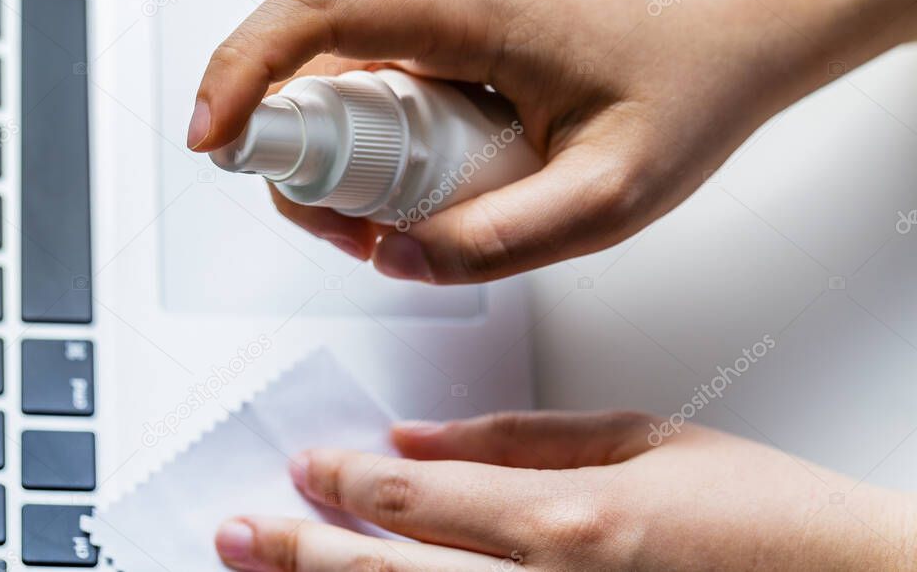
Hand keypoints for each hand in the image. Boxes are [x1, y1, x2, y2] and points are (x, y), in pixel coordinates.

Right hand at [190, 0, 916, 282]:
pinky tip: (427, 179)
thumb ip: (498, 239)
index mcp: (465, 5)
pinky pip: (376, 72)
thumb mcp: (607, 195)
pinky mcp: (448, 14)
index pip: (309, 16)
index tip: (209, 140)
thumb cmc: (688, 81)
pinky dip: (375, 134)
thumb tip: (394, 256)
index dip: (238, 74)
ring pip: (339, 72)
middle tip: (352, 237)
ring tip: (407, 218)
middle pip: (308, 58)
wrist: (736, 19)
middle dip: (297, 154)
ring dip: (341, 152)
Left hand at [214, 411, 913, 570]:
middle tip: (237, 530)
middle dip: (297, 550)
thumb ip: (523, 436)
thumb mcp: (643, 440)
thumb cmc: (758, 516)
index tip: (304, 469)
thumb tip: (425, 438)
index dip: (343, 484)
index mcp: (565, 520)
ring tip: (258, 570)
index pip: (415, 499)